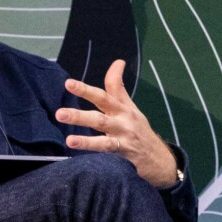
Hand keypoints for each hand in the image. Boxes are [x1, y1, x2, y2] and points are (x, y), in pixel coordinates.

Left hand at [57, 59, 179, 187]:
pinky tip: (73, 144)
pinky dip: (90, 145)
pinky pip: (105, 147)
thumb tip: (117, 62)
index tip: (68, 83)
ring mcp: (124, 134)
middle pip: (102, 106)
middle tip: (60, 110)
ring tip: (65, 127)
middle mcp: (124, 118)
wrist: (160, 160)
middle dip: (82, 104)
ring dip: (82, 125)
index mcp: (124, 108)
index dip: (88, 88)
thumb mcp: (132, 109)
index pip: (107, 92)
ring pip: (102, 126)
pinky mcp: (124, 151)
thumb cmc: (141, 132)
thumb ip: (119, 88)